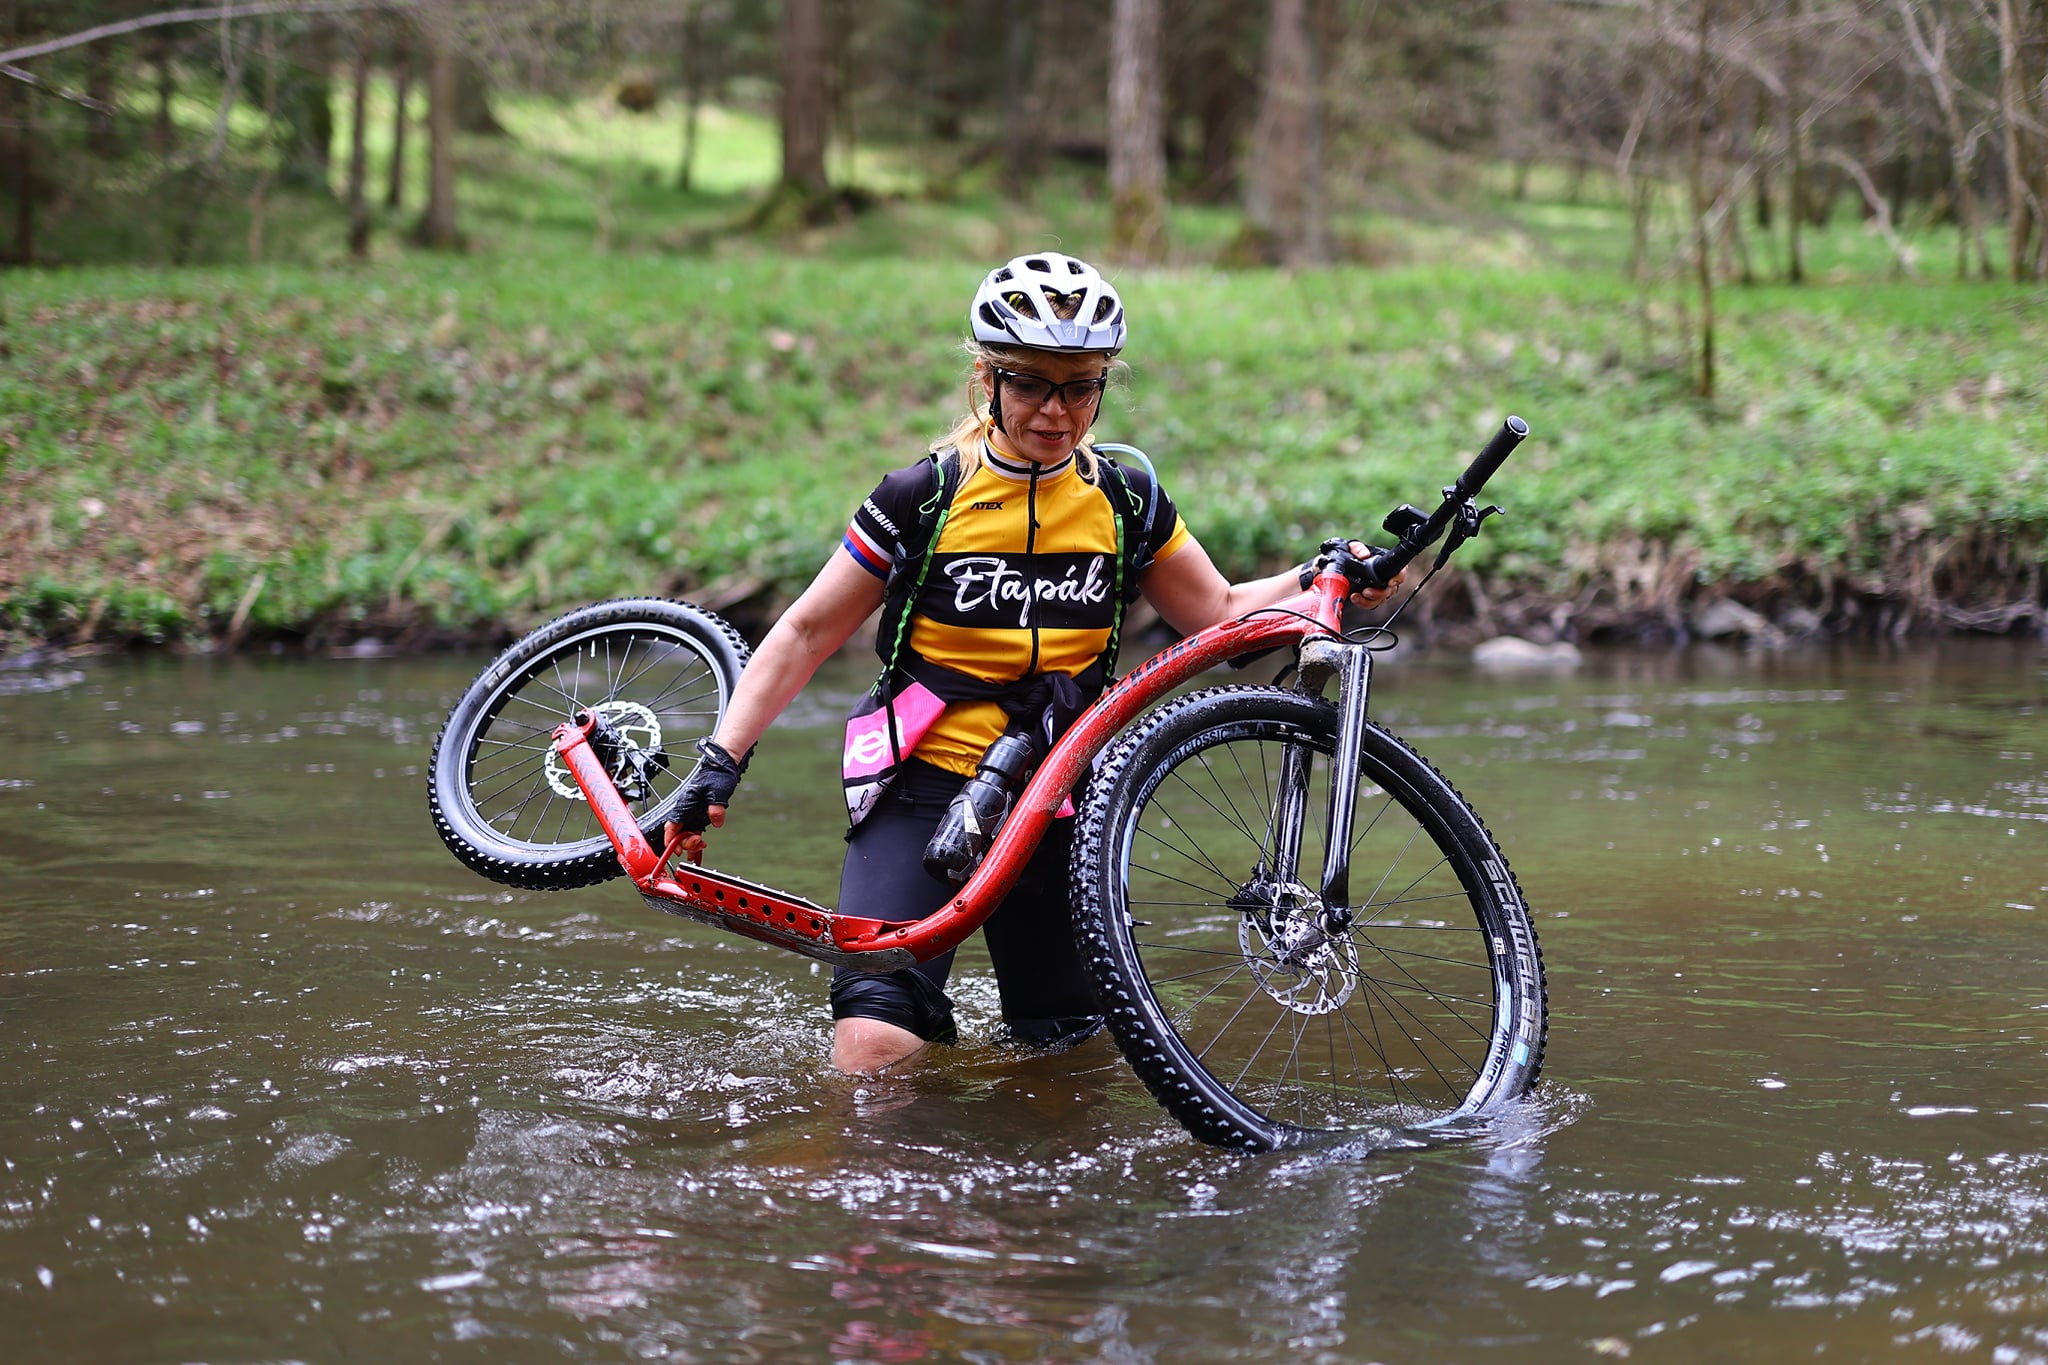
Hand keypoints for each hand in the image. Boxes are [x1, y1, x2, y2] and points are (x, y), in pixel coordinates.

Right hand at [663, 738, 748, 865]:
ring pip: (686, 834)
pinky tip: (700, 849)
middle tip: (698, 844)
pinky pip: (695, 832)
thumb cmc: (717, 774)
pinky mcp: (700, 815)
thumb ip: (716, 808)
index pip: (671, 825)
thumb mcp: (717, 791)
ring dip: (691, 843)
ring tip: (702, 846)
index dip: (671, 840)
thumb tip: (716, 821)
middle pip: (678, 833)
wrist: (723, 766)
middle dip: (685, 843)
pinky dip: (696, 842)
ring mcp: (692, 813)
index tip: (676, 850)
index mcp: (684, 804)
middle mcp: (686, 810)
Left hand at [1300, 540, 1405, 608]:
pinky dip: (1363, 603)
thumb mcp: (1350, 547)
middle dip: (1381, 593)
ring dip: (1371, 599)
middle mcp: (1382, 577)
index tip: (1391, 582)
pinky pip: (1370, 604)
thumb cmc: (1343, 555)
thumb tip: (1364, 555)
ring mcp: (1375, 588)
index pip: (1400, 570)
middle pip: (1391, 589)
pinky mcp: (1366, 597)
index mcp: (1382, 563)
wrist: (1328, 569)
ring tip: (1358, 595)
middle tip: (1367, 591)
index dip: (1399, 576)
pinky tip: (1354, 598)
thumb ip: (1357, 548)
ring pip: (1381, 598)